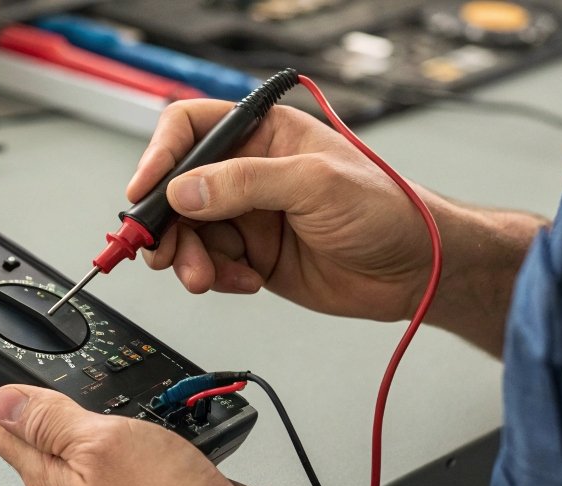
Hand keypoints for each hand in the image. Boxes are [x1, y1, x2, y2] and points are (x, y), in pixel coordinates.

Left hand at [0, 384, 344, 485]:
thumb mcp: (100, 445)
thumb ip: (51, 420)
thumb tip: (1, 398)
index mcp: (48, 472)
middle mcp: (70, 480)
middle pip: (26, 430)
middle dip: (13, 392)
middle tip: (3, 360)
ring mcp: (103, 482)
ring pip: (69, 433)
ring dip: (59, 401)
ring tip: (45, 375)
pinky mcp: (136, 480)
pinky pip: (108, 440)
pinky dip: (104, 414)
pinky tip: (110, 402)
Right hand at [128, 99, 445, 321]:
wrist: (416, 270)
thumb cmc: (387, 210)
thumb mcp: (316, 184)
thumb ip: (246, 183)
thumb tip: (185, 190)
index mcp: (264, 134)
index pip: (191, 129)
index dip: (160, 155)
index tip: (145, 190)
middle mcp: (249, 172)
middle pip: (178, 188)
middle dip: (166, 223)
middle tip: (163, 251)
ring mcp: (249, 216)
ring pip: (188, 233)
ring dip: (187, 258)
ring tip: (205, 277)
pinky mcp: (253, 256)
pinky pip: (210, 265)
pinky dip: (215, 278)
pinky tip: (245, 281)